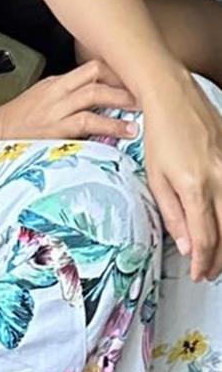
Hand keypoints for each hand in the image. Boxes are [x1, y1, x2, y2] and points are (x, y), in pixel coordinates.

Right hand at [0, 60, 138, 143]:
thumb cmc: (20, 120)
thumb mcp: (44, 99)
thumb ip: (70, 96)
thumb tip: (102, 99)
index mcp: (56, 83)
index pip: (92, 67)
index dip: (117, 72)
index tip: (136, 82)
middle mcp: (57, 92)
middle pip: (96, 76)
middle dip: (124, 84)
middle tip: (146, 94)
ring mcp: (55, 110)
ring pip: (94, 96)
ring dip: (121, 103)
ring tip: (140, 113)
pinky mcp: (54, 130)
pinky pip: (85, 123)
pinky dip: (108, 125)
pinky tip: (123, 131)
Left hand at [143, 71, 221, 280]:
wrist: (174, 97)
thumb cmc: (160, 134)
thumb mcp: (155, 177)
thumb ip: (172, 214)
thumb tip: (186, 247)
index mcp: (194, 187)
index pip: (206, 239)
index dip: (204, 263)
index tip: (198, 274)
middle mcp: (219, 180)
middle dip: (219, 259)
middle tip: (209, 272)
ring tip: (219, 257)